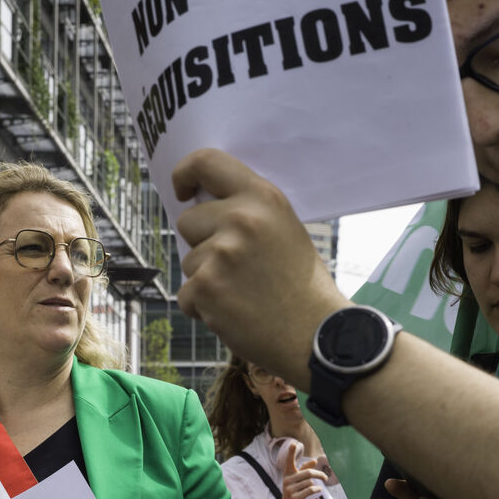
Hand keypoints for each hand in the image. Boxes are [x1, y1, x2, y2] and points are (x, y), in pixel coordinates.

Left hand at [173, 149, 347, 385]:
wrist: (316, 336)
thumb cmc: (302, 287)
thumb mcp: (285, 230)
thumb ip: (249, 212)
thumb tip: (201, 207)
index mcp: (263, 198)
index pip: (207, 162)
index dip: (185, 173)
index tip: (182, 191)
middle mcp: (241, 219)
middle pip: (188, 222)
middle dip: (203, 244)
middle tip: (238, 268)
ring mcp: (221, 253)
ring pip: (188, 262)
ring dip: (206, 281)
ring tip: (244, 294)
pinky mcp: (206, 288)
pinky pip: (186, 295)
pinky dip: (203, 309)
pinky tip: (235, 314)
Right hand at [280, 443, 329, 498]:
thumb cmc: (294, 493)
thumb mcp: (297, 481)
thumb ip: (304, 470)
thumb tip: (314, 461)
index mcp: (287, 474)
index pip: (289, 461)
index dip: (291, 452)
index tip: (294, 443)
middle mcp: (287, 480)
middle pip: (308, 473)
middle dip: (319, 474)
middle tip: (325, 477)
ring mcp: (290, 489)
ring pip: (310, 482)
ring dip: (315, 485)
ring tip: (314, 489)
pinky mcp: (295, 498)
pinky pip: (310, 490)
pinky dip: (316, 489)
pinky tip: (318, 490)